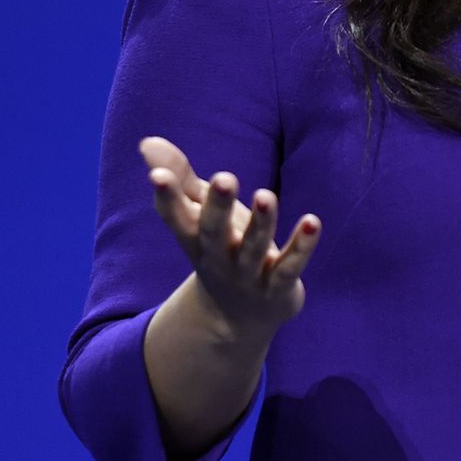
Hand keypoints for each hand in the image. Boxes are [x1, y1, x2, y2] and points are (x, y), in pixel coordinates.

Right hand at [139, 135, 321, 340]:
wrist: (237, 318)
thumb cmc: (219, 248)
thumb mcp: (198, 215)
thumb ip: (180, 178)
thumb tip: (148, 141)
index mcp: (194, 238)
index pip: (176, 217)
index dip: (168, 197)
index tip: (157, 176)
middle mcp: (218, 257)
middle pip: (214, 232)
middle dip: (218, 207)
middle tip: (225, 177)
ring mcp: (248, 275)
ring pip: (253, 248)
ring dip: (261, 223)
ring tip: (266, 195)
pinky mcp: (278, 286)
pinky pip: (289, 267)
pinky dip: (301, 246)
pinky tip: (312, 222)